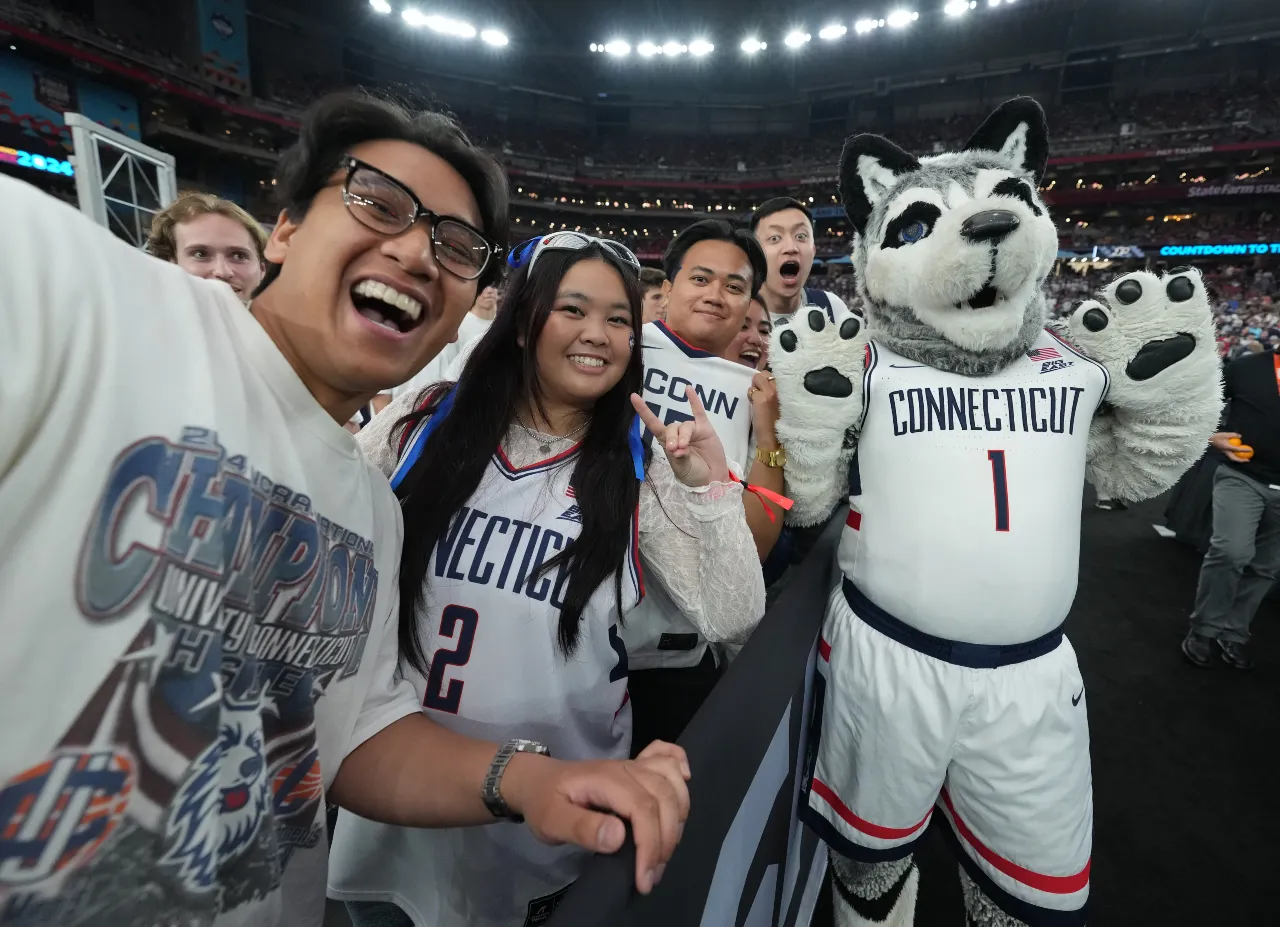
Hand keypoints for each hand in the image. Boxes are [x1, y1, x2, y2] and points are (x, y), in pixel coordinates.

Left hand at [502, 743, 690, 894]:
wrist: (536, 781)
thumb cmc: (544, 802)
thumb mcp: (552, 822)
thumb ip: (582, 829)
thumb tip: (618, 837)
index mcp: (607, 781)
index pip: (643, 809)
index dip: (650, 846)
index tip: (644, 878)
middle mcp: (626, 769)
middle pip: (665, 798)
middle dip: (666, 841)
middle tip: (652, 875)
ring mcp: (633, 765)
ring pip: (672, 781)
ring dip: (678, 815)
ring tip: (665, 849)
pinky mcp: (636, 766)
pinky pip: (667, 755)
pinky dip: (681, 766)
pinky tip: (685, 781)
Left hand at [631, 390, 730, 486]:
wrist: (712, 479)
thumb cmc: (694, 474)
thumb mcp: (682, 469)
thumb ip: (679, 457)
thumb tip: (677, 448)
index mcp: (667, 443)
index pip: (653, 425)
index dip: (644, 412)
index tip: (634, 397)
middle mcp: (678, 434)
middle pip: (670, 427)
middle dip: (671, 437)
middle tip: (674, 449)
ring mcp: (692, 430)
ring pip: (685, 426)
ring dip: (683, 435)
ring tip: (684, 447)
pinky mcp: (705, 429)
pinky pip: (699, 412)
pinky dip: (694, 401)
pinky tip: (689, 389)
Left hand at [747, 372, 780, 445]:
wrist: (775, 439)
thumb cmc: (780, 423)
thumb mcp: (784, 404)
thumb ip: (778, 392)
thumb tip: (768, 383)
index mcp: (788, 389)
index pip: (776, 374)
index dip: (769, 380)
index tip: (767, 388)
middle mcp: (780, 388)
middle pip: (766, 373)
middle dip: (761, 381)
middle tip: (761, 394)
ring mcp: (770, 392)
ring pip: (757, 378)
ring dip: (755, 387)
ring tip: (758, 399)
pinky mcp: (760, 399)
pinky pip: (751, 390)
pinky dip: (750, 396)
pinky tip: (753, 405)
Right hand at [1211, 431, 1252, 462]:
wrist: (1207, 439)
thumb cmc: (1215, 436)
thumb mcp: (1225, 434)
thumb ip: (1233, 435)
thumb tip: (1240, 436)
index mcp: (1226, 447)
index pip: (1237, 449)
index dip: (1244, 450)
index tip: (1250, 450)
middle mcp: (1225, 451)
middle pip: (1234, 458)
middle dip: (1241, 460)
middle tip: (1248, 460)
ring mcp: (1224, 452)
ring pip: (1232, 458)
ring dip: (1239, 460)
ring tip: (1244, 459)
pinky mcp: (1223, 451)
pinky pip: (1231, 455)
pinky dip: (1236, 456)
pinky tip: (1238, 454)